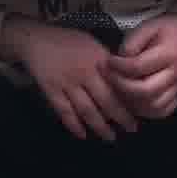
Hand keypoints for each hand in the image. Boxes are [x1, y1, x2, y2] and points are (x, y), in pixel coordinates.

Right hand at [3, 17, 138, 140]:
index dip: (130, 99)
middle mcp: (85, 73)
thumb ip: (107, 62)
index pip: (119, 84)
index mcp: (99, 60)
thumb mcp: (93, 44)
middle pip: (106, 100)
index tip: (140, 110)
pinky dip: (73, 125)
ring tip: (110, 137)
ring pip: (86, 110)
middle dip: (121, 117)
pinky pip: (64, 111)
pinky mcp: (51, 90)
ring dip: (99, 126)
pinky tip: (82, 134)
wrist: (36, 40)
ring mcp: (67, 83)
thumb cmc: (67, 41)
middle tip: (132, 129)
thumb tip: (123, 80)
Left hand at [106, 14, 176, 121]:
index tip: (107, 61)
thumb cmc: (164, 30)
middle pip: (145, 91)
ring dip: (131, 101)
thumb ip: (132, 43)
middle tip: (109, 77)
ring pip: (153, 106)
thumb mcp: (147, 27)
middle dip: (121, 86)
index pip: (137, 67)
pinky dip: (144, 110)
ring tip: (119, 88)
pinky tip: (133, 99)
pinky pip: (161, 111)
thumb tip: (118, 61)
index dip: (117, 66)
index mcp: (171, 53)